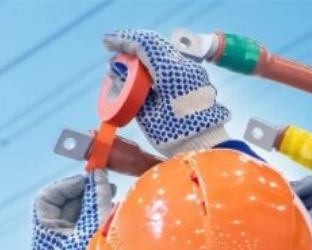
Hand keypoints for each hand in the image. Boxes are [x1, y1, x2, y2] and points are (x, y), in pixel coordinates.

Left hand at [31, 170, 114, 249]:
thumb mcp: (94, 220)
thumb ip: (96, 194)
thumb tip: (98, 174)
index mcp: (43, 233)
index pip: (46, 198)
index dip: (65, 185)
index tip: (84, 180)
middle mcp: (50, 238)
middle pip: (62, 205)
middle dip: (83, 191)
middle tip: (102, 182)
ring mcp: (64, 244)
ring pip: (75, 214)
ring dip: (91, 201)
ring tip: (110, 194)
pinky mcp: (78, 249)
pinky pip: (83, 224)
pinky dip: (95, 214)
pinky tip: (110, 208)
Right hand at [103, 28, 230, 156]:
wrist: (204, 147)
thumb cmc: (174, 135)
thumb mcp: (145, 113)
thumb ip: (130, 88)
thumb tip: (116, 70)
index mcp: (171, 72)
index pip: (144, 45)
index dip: (123, 40)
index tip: (107, 42)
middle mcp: (184, 66)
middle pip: (154, 44)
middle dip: (132, 44)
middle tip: (113, 49)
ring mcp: (192, 71)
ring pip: (164, 51)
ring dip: (143, 53)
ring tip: (126, 63)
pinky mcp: (195, 78)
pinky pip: (172, 62)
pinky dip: (154, 62)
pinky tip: (144, 71)